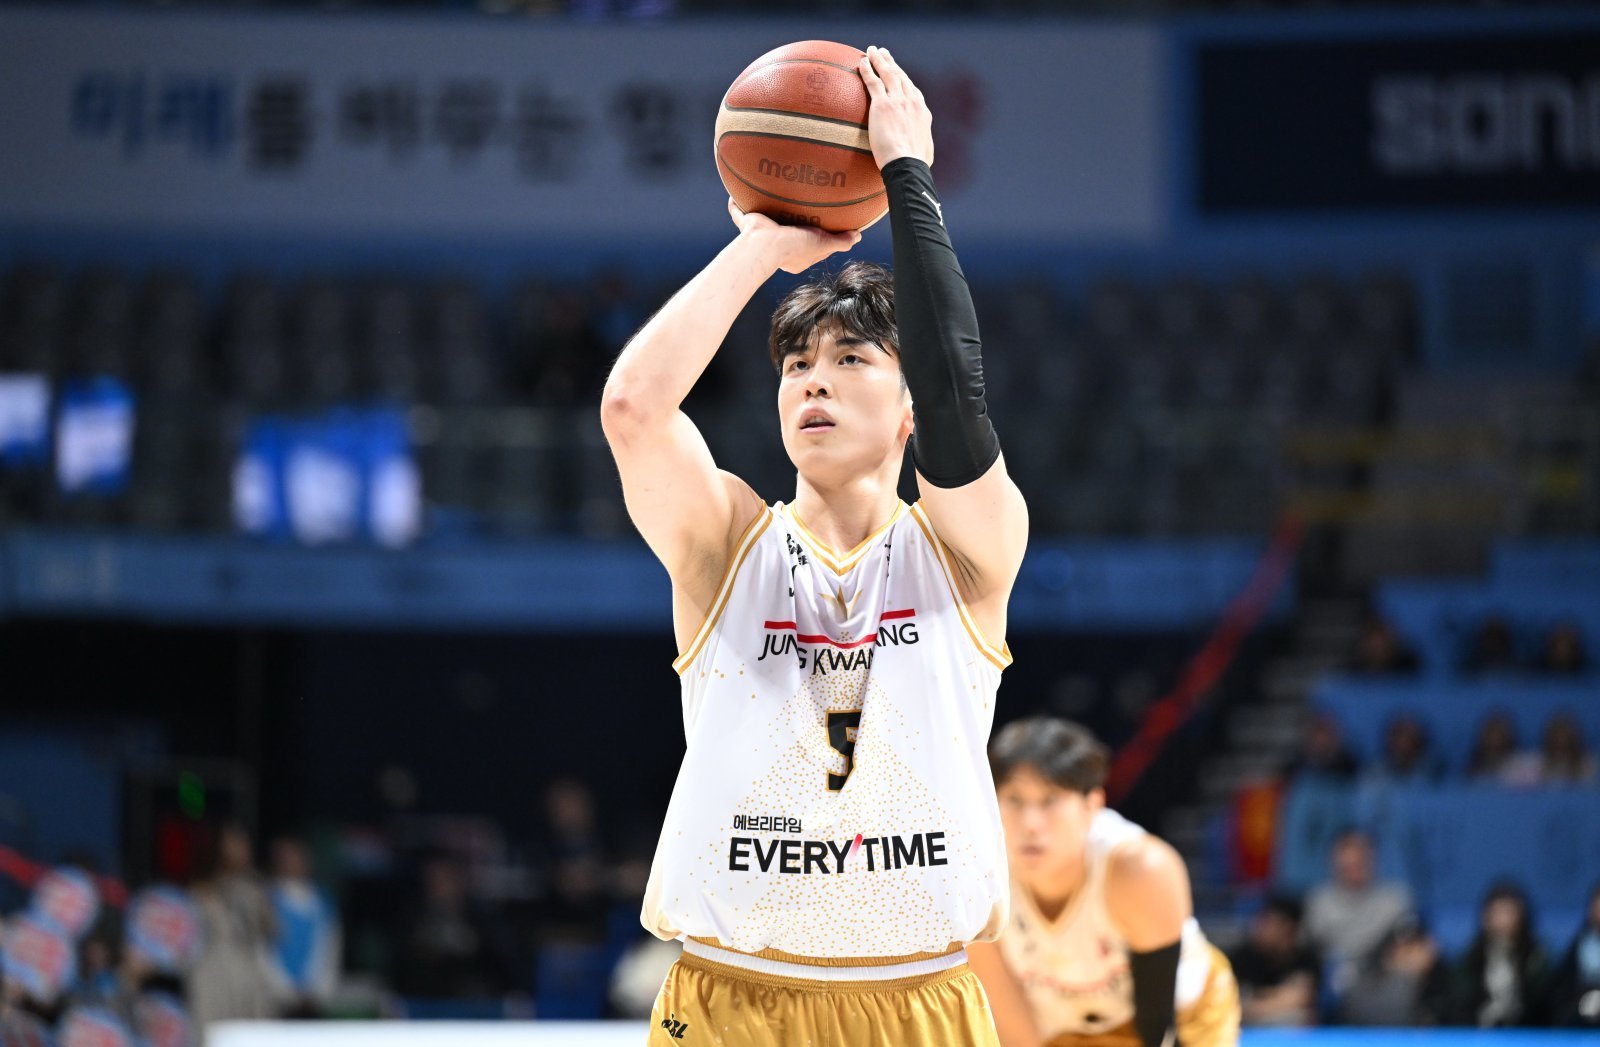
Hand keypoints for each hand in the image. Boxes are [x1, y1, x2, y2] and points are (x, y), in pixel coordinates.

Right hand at [728, 198, 859, 274]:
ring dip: (767, 210)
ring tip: (771, 194)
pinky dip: (736, 205)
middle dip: (793, 222)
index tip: (823, 226)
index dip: (817, 236)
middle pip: (788, 231)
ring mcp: (762, 235)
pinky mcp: (748, 224)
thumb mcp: (822, 244)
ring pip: (765, 221)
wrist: (764, 245)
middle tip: (799, 208)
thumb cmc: (794, 246)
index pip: (810, 245)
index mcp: (795, 254)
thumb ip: (840, 242)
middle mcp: (778, 245)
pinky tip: (735, 192)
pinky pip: (739, 213)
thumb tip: (858, 236)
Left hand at [859, 45, 933, 169]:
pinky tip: (861, 62)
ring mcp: (898, 101)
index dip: (903, 79)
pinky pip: (873, 82)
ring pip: (888, 73)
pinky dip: (867, 70)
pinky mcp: (883, 105)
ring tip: (872, 51)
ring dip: (879, 59)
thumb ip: (915, 147)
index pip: (911, 90)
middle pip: (900, 76)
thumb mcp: (922, 154)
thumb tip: (913, 156)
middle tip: (883, 54)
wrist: (908, 166)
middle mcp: (912, 101)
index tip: (897, 72)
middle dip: (891, 63)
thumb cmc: (914, 167)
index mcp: (922, 112)